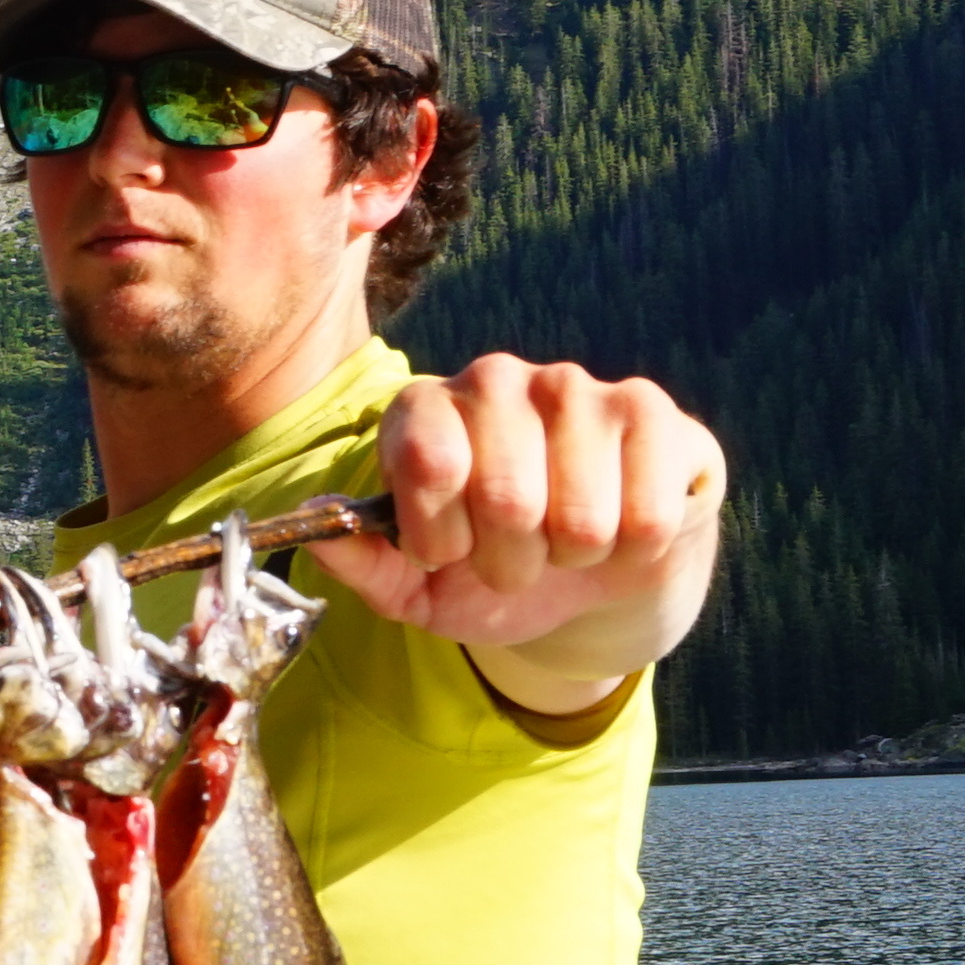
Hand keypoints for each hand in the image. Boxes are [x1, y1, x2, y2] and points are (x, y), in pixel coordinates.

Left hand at [312, 354, 724, 709]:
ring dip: (573, 558)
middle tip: (513, 558)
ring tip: (564, 542)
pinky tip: (619, 527)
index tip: (446, 551)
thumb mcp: (415, 585)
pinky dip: (632, 550)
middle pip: (509, 499)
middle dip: (510, 563)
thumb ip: (360, 563)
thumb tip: (315, 529)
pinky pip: (647, 517)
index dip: (440, 536)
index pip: (428, 465)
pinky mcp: (650, 411)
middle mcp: (494, 378)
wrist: (586, 570)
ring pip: (582, 517)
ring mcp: (576, 386)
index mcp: (424, 408)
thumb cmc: (488, 570)